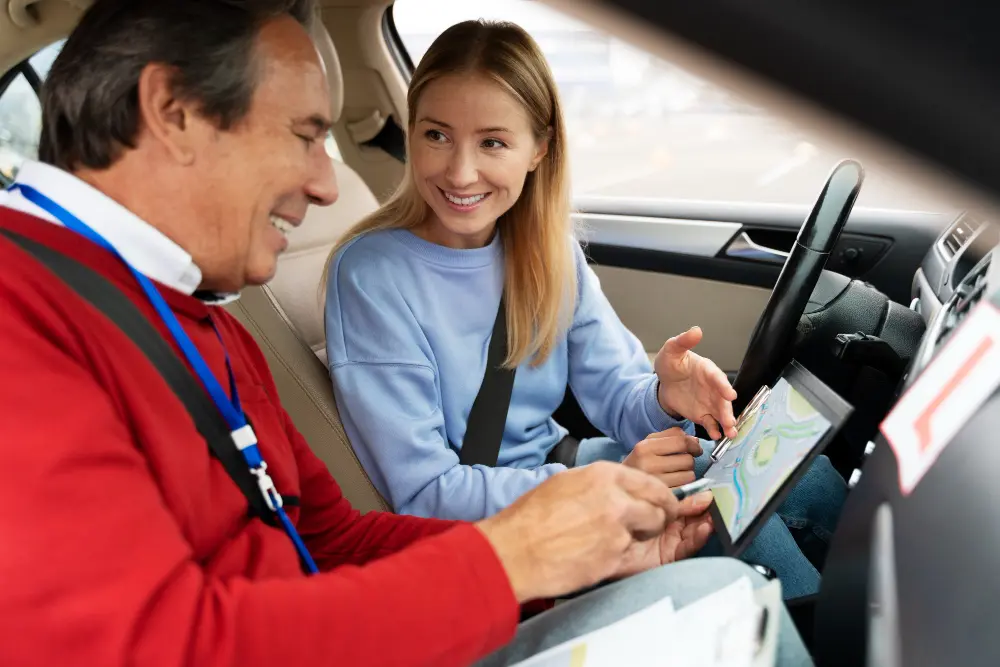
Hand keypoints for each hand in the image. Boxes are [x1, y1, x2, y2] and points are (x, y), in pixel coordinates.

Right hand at [475, 462, 685, 601]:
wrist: (515, 551)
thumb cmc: (532, 517)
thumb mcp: (566, 482)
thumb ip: (599, 483)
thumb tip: (620, 487)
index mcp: (603, 475)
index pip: (652, 483)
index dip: (662, 497)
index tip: (664, 504)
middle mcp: (616, 500)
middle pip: (659, 509)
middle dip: (658, 519)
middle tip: (649, 526)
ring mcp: (617, 531)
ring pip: (647, 534)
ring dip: (638, 538)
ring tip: (610, 540)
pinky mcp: (614, 559)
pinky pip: (628, 555)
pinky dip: (617, 556)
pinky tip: (594, 554)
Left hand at [617, 492, 714, 576]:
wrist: (602, 544)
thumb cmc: (617, 518)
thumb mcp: (646, 502)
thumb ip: (670, 498)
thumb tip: (700, 493)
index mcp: (660, 509)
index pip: (683, 501)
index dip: (696, 497)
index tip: (708, 490)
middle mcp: (667, 525)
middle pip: (692, 516)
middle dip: (704, 510)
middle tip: (714, 502)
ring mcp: (669, 541)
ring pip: (694, 530)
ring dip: (705, 523)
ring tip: (711, 516)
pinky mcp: (669, 556)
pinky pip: (687, 547)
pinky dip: (697, 538)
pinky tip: (704, 529)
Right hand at [623, 427, 702, 487]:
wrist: (621, 487)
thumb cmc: (640, 462)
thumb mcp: (649, 442)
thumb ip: (671, 435)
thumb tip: (695, 440)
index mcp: (644, 448)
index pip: (681, 441)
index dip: (693, 444)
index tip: (695, 449)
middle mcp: (648, 465)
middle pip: (687, 459)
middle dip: (688, 461)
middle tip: (679, 464)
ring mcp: (655, 483)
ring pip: (689, 476)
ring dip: (687, 475)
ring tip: (675, 475)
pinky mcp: (662, 498)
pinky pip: (687, 490)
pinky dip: (686, 487)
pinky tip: (676, 485)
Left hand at [654, 326, 738, 439]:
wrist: (665, 382)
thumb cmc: (672, 363)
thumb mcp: (672, 350)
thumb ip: (683, 341)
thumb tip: (696, 330)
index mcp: (707, 370)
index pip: (717, 378)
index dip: (724, 386)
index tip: (730, 395)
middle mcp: (713, 387)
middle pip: (723, 400)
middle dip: (728, 411)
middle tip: (731, 422)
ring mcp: (709, 402)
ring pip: (721, 414)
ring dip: (727, 423)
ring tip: (730, 434)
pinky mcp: (703, 414)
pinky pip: (711, 423)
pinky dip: (714, 430)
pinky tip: (716, 437)